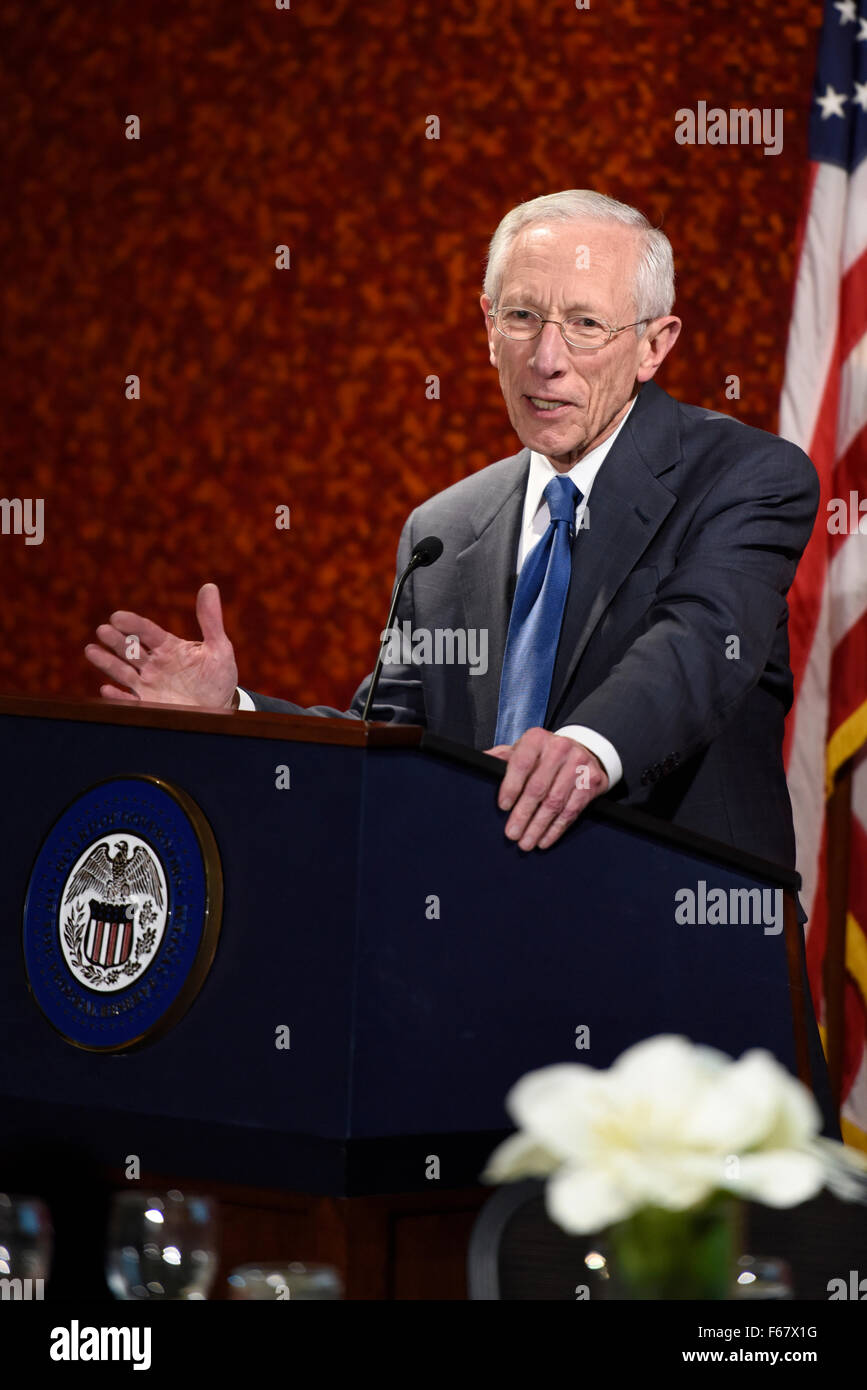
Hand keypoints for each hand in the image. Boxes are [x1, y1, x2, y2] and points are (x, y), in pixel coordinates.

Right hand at [85, 583, 238, 709]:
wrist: (218, 707)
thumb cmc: (217, 677)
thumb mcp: (219, 648)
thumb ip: (211, 620)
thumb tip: (210, 586)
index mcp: (168, 647)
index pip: (147, 632)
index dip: (133, 624)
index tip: (118, 617)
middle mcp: (154, 664)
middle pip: (130, 649)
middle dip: (116, 640)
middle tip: (103, 630)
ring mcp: (148, 685)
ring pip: (122, 672)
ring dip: (107, 662)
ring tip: (90, 650)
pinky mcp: (148, 706)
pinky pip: (129, 702)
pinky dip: (117, 697)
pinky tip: (106, 689)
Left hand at [484, 728, 608, 849]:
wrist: (583, 750)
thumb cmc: (544, 755)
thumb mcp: (523, 750)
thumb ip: (502, 757)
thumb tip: (476, 764)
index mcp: (537, 739)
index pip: (521, 763)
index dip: (511, 786)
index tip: (503, 807)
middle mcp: (559, 748)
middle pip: (538, 787)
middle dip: (523, 814)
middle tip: (512, 834)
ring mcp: (579, 764)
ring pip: (555, 802)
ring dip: (539, 826)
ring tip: (526, 842)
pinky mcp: (592, 780)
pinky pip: (572, 810)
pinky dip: (557, 828)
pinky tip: (545, 839)